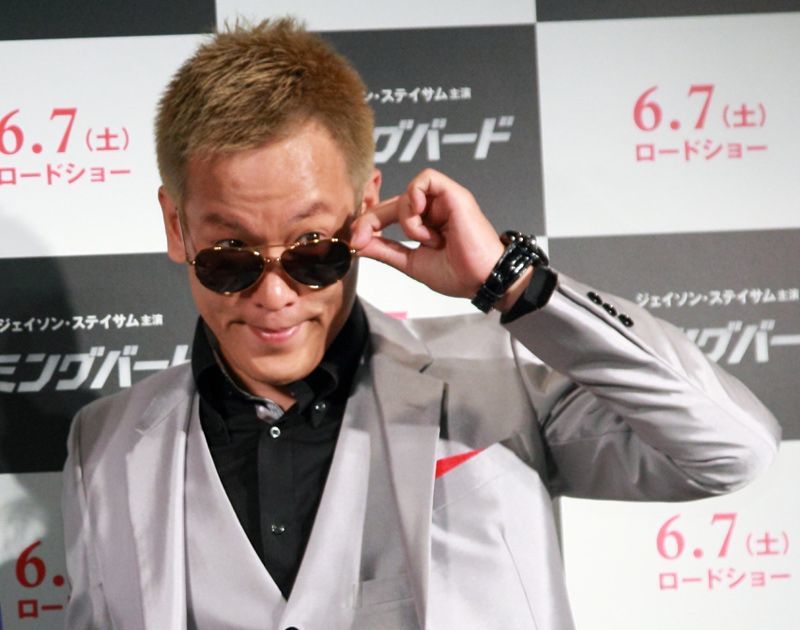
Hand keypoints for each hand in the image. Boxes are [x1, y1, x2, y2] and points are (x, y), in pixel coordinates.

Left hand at [350, 169, 505, 299]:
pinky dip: (415, 198)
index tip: (355, 240)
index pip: (388, 214)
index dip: (368, 222)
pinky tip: (421, 219)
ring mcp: (443, 200)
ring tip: (423, 238)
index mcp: (424, 224)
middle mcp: (433, 209)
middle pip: (392, 202)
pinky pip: (425, 179)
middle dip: (372, 219)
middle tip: (361, 237)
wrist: (482, 280)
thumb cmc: (457, 275)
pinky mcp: (453, 193)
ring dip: (406, 217)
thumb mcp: (410, 263)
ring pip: (407, 191)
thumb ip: (384, 251)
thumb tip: (356, 244)